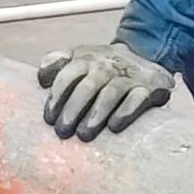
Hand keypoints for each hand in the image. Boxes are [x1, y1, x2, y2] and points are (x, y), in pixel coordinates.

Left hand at [38, 39, 180, 141]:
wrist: (146, 59)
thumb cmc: (102, 67)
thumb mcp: (79, 57)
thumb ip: (56, 62)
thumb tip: (42, 78)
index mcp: (86, 58)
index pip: (68, 75)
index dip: (57, 97)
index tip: (49, 119)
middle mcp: (107, 66)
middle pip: (88, 87)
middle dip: (73, 109)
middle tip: (62, 132)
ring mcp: (130, 76)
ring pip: (111, 94)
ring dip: (96, 115)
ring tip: (84, 135)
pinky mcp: (152, 87)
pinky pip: (138, 98)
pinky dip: (126, 111)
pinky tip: (115, 127)